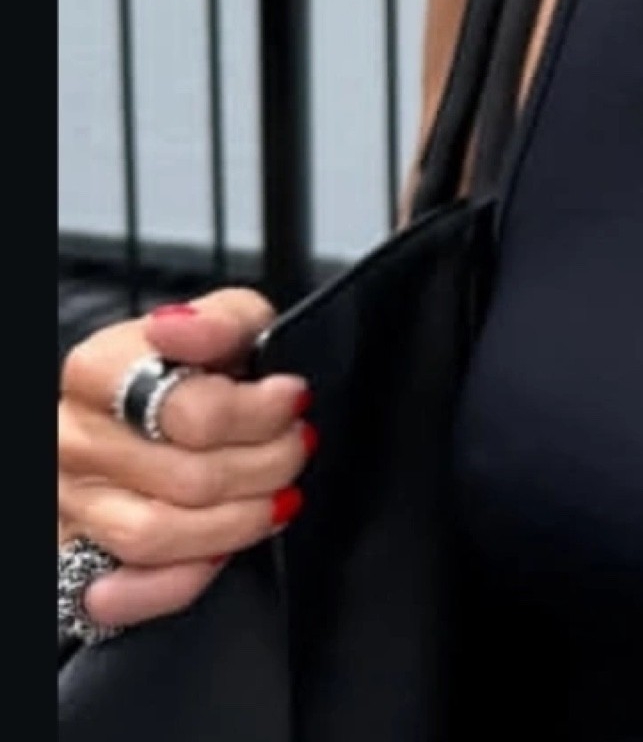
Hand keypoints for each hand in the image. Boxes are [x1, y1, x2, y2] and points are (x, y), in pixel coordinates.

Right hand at [57, 289, 312, 631]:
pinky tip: (221, 553)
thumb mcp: (224, 323)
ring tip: (277, 497)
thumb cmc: (192, 368)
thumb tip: (183, 330)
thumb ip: (220, 320)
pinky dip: (181, 581)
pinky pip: (122, 596)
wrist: (145, 410)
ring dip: (238, 524)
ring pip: (158, 537)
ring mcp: (70, 505)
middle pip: (188, 478)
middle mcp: (74, 439)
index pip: (193, 411)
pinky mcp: (72, 561)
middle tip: (297, 448)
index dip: (261, 412)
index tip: (294, 401)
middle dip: (267, 466)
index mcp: (100, 371)